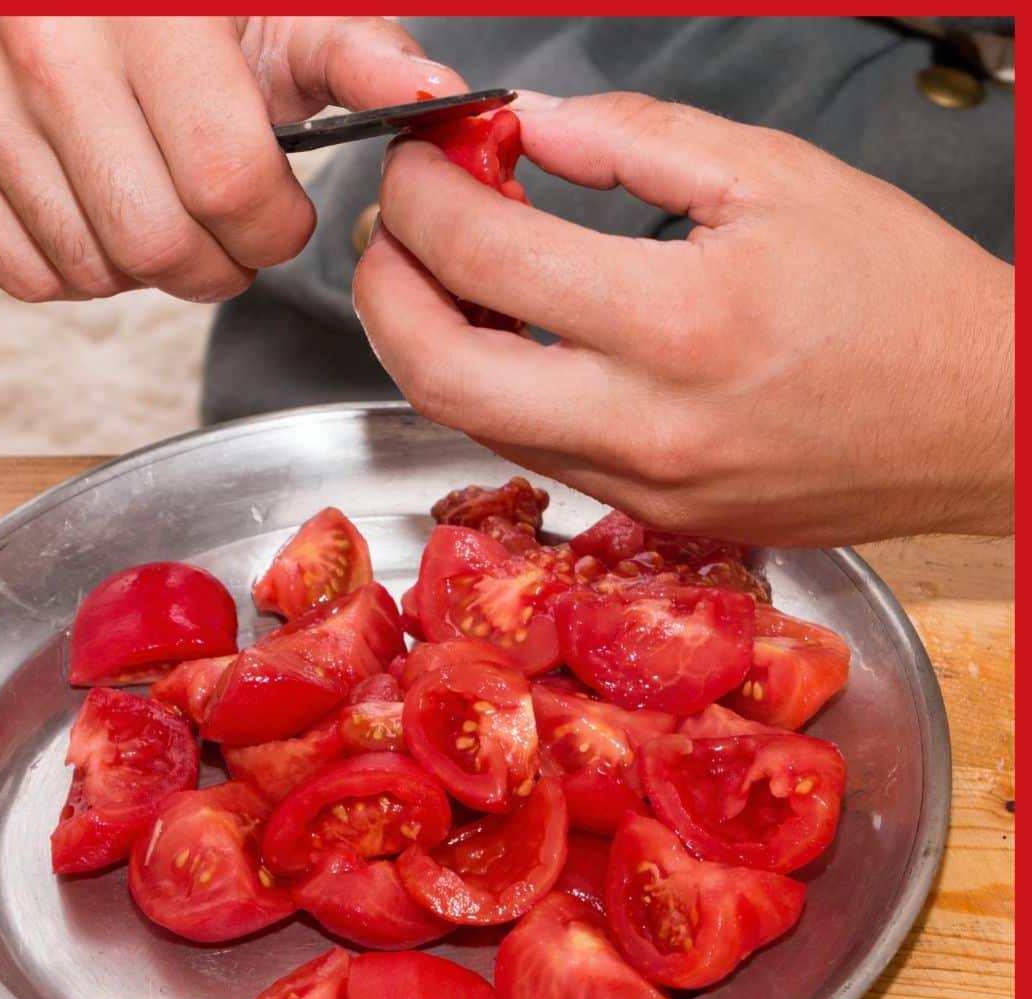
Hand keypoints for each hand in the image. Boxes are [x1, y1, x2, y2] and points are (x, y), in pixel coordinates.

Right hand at [0, 17, 464, 302]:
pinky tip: (97, 213)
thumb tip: (443, 98)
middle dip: (216, 262)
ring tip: (159, 207)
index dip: (272, 228)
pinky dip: (79, 271)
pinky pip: (25, 276)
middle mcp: (45, 42)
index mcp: (152, 13)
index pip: (227, 186)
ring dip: (149, 269)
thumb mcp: (288, 22)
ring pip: (95, 270)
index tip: (276, 213)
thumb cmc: (188, 15)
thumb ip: (364, 63)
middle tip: (222, 228)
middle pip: (160, 245)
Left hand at [354, 92, 1013, 545]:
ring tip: (449, 271)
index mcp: (681, 322)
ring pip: (469, 423)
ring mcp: (640, 487)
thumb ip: (634, 142)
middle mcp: (645, 425)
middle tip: (394, 231)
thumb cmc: (901, 299)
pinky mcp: (646, 516)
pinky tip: (511, 334)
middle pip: (436, 374)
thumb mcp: (777, 179)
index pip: (485, 255)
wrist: (975, 425)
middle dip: (383, 290)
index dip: (422, 195)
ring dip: (428, 341)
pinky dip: (492, 386)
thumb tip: (531, 126)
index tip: (421, 161)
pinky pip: (529, 450)